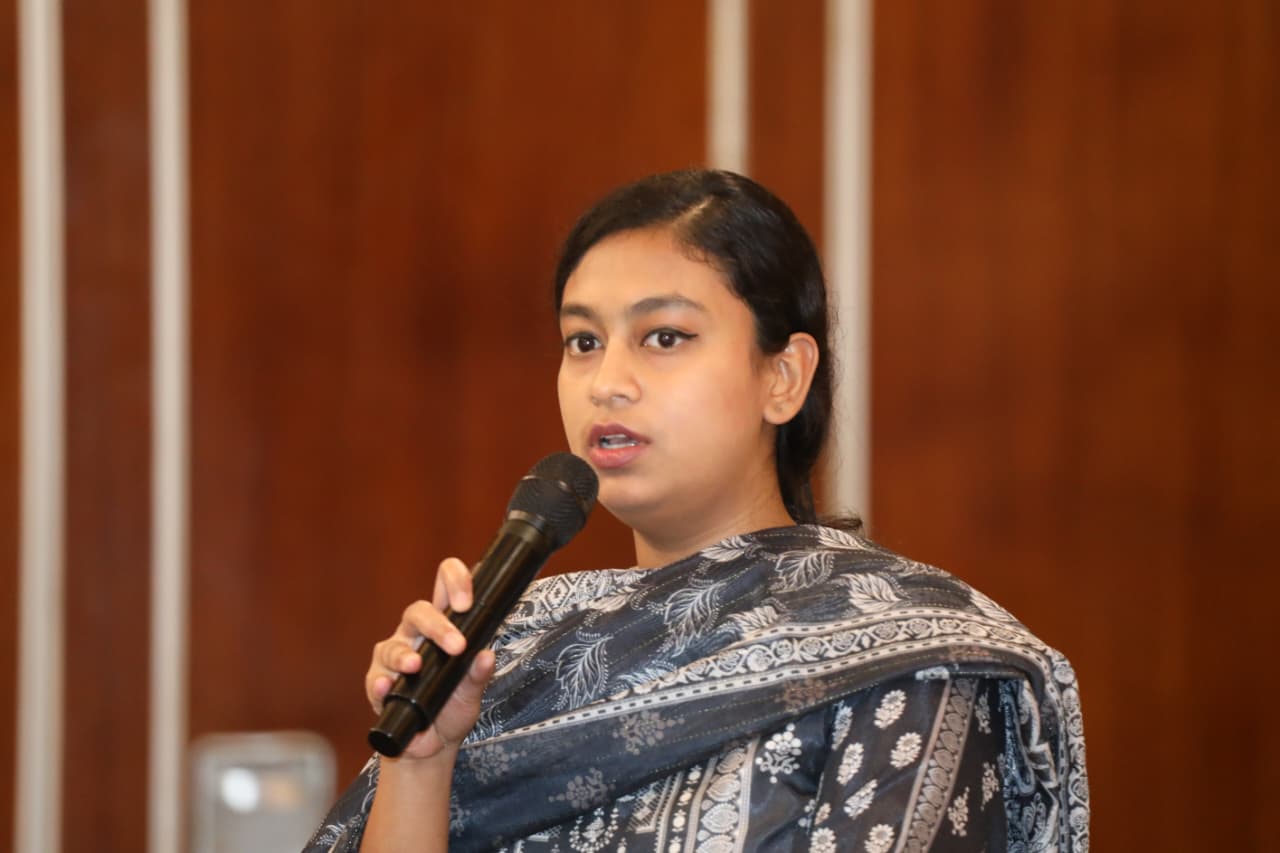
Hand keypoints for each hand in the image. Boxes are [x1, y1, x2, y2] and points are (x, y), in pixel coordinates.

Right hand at [366, 557, 495, 760]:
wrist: (431, 747)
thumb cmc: (451, 709)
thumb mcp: (471, 694)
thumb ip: (478, 675)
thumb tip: (487, 656)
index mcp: (441, 627)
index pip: (444, 588)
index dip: (454, 581)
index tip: (467, 600)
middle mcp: (414, 636)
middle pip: (418, 612)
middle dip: (437, 626)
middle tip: (457, 646)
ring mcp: (392, 657)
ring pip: (394, 646)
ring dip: (404, 655)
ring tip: (415, 666)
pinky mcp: (377, 683)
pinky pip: (375, 678)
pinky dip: (380, 682)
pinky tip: (387, 686)